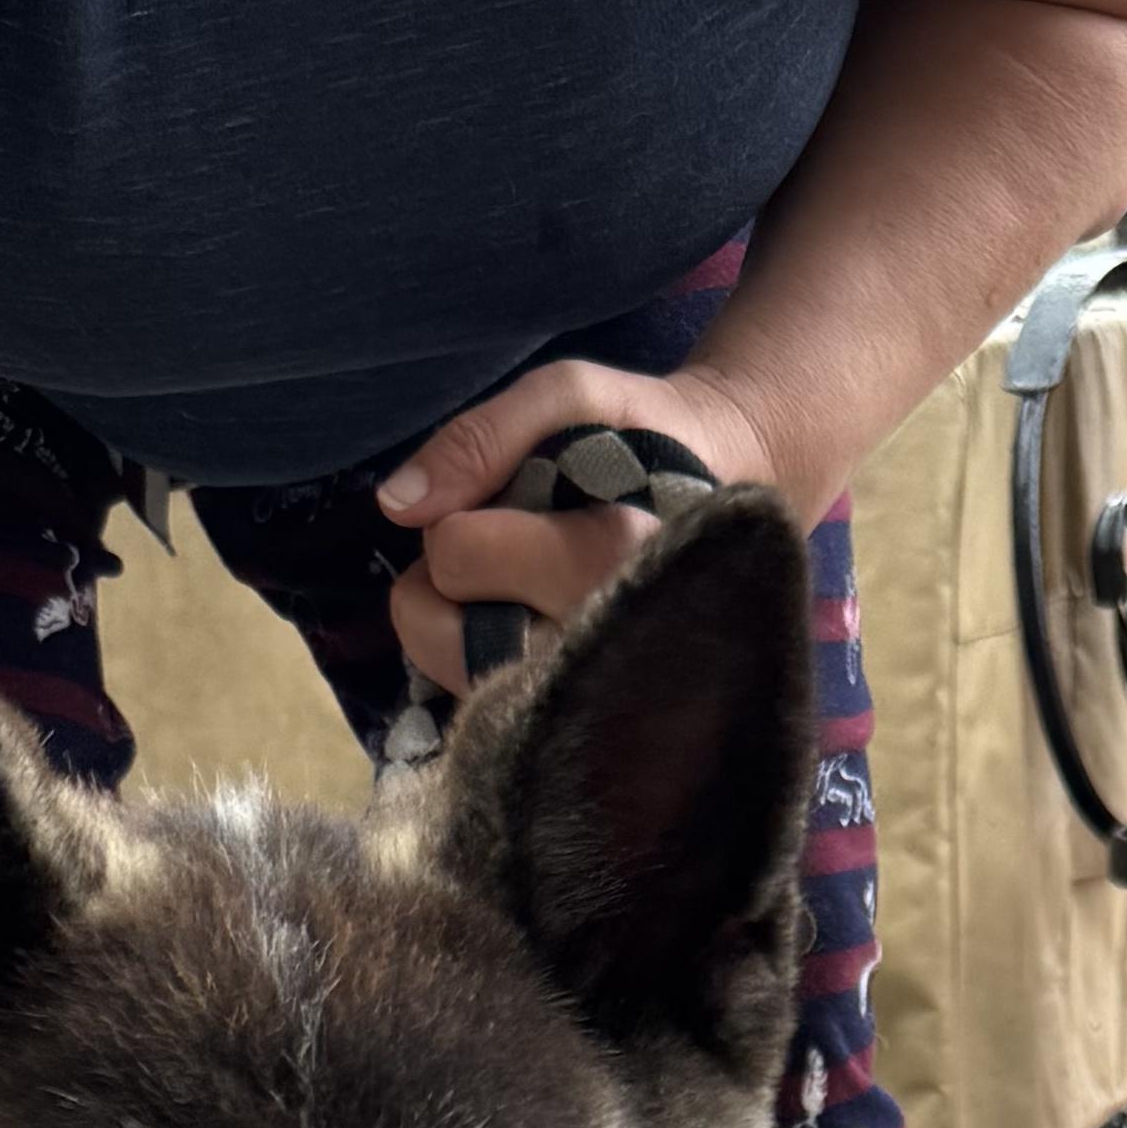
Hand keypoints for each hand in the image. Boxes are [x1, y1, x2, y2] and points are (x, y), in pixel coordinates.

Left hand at [375, 355, 785, 696]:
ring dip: (459, 618)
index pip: (456, 552)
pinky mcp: (575, 731)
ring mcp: (589, 699)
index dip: (464, 517)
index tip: (525, 504)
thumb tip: (397, 507)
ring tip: (520, 586)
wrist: (730, 507)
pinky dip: (478, 656)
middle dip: (452, 577)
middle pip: (435, 628)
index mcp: (613, 559)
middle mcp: (602, 645)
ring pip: (445, 670)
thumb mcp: (569, 397)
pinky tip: (528, 625)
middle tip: (512, 547)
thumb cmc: (643, 443)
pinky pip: (473, 698)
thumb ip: (481, 438)